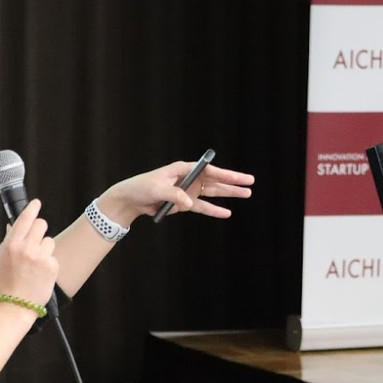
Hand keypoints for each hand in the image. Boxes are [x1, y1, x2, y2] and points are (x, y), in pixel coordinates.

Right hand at [0, 198, 57, 305]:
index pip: (25, 219)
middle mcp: (27, 248)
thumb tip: (12, 227)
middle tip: (35, 240)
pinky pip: (52, 256)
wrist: (15, 307)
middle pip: (41, 224)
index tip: (36, 203)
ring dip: (43, 248)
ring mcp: (41, 257)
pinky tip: (40, 273)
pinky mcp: (52, 266)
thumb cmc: (2, 285)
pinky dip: (48, 263)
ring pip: (48, 240)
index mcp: (11, 245)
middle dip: (38, 230)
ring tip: (35, 264)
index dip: (32, 209)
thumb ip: (4, 243)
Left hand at [97, 160, 254, 222]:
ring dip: (229, 194)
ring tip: (247, 194)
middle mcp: (189, 178)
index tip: (237, 177)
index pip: (208, 170)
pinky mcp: (184, 203)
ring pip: (213, 192)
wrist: (131, 199)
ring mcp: (188, 190)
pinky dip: (214, 210)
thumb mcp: (157, 189)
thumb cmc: (142, 187)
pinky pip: (203, 207)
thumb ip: (174, 195)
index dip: (223, 173)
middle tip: (250, 182)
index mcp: (182, 169)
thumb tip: (189, 203)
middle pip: (215, 180)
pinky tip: (227, 212)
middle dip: (233, 181)